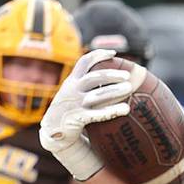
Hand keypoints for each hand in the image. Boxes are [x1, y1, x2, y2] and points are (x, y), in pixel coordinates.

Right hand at [39, 49, 132, 179]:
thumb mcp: (74, 93)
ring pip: (97, 95)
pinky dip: (111, 111)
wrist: (53, 130)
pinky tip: (125, 109)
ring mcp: (74, 104)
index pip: (84, 63)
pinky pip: (96, 114)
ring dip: (114, 91)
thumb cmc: (71, 109)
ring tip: (129, 89)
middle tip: (127, 76)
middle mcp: (72, 90)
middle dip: (111, 75)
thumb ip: (88, 85)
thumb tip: (113, 77)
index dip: (98, 55)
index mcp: (72, 81)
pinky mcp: (77, 118)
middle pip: (93, 77)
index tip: (113, 53)